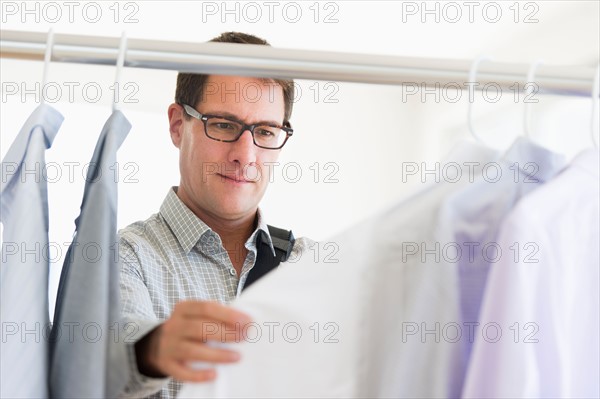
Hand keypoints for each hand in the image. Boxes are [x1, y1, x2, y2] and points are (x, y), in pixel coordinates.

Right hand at [135, 300, 251, 381]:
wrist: (157, 344)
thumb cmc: (187, 327)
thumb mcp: (195, 315)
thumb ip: (214, 316)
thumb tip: (243, 322)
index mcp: (183, 309)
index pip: (206, 308)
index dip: (228, 314)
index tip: (247, 321)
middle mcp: (174, 326)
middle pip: (200, 328)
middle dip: (225, 333)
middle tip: (244, 337)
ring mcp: (168, 346)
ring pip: (192, 350)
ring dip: (217, 354)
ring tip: (236, 357)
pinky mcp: (167, 365)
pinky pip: (183, 372)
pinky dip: (198, 375)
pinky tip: (214, 374)